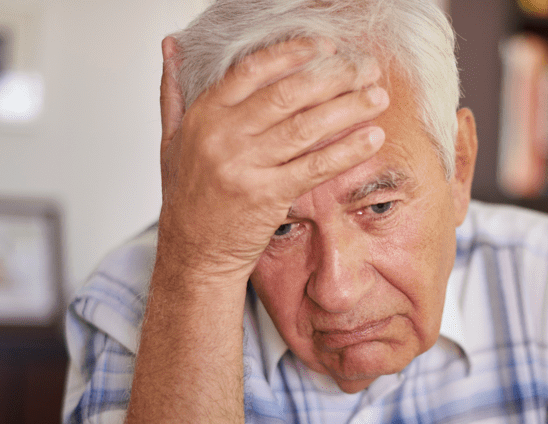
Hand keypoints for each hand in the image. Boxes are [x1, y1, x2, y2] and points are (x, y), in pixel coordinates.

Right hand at [157, 36, 388, 280]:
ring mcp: (245, 166)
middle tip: (365, 68)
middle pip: (288, 93)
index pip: (253, 69)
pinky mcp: (267, 196)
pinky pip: (315, 167)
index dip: (293, 53)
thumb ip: (173, 92)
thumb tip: (170, 46)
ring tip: (377, 96)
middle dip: (333, 77)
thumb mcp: (171, 140)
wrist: (194, 253)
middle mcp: (222, 136)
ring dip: (348, 108)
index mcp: (203, 115)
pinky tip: (372, 138)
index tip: (325, 47)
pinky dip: (347, 151)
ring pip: (306, 127)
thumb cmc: (188, 197)